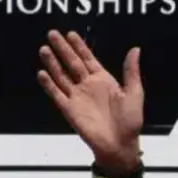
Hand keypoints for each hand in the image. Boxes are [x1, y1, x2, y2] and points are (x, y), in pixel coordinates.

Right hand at [37, 30, 143, 174]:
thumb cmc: (130, 120)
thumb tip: (135, 49)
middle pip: (71, 63)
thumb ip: (131, 71)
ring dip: (53, 63)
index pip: (88, 59)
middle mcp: (88, 85)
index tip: (70, 34)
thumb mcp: (134, 92)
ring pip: (61, 76)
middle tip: (52, 33)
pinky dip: (49, 84)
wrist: (120, 144)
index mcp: (104, 80)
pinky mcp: (69, 109)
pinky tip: (42, 72)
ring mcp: (77, 97)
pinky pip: (57, 94)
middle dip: (62, 49)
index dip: (79, 46)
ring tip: (44, 48)